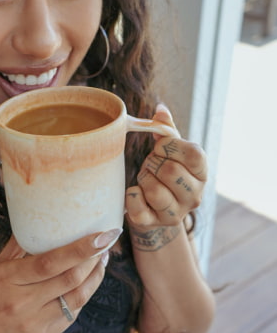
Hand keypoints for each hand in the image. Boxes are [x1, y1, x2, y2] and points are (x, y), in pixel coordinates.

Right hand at [0, 230, 117, 332]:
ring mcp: (34, 324)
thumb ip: (16, 248)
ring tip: (102, 259)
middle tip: (107, 241)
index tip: (101, 235)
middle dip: (96, 259)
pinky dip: (82, 297)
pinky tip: (86, 283)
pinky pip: (69, 316)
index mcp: (10, 279)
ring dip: (94, 278)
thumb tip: (34, 223)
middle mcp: (24, 303)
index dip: (81, 248)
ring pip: (77, 299)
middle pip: (71, 279)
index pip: (53, 262)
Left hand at [125, 104, 207, 231]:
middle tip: (151, 164)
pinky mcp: (154, 224)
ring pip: (155, 190)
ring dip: (143, 178)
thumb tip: (160, 109)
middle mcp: (194, 196)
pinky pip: (137, 208)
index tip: (161, 147)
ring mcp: (176, 213)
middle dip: (153, 162)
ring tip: (145, 177)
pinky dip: (131, 195)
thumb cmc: (163, 169)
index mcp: (201, 173)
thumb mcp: (169, 150)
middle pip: (170, 170)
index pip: (194, 154)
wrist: (152, 205)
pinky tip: (135, 191)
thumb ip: (166, 129)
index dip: (172, 146)